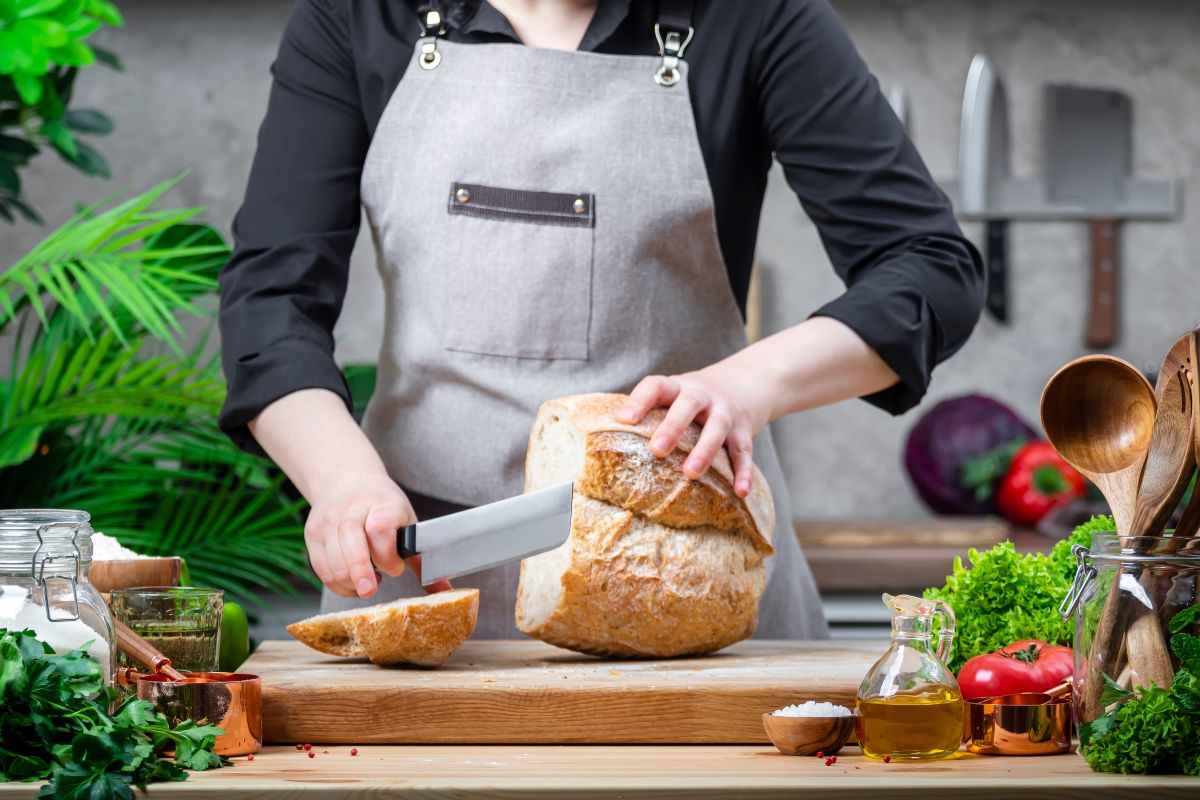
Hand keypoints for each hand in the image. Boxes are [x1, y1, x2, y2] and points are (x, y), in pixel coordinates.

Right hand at [304, 472, 451, 598]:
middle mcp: (352, 510)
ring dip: (349, 581)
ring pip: (332, 559)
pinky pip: (320, 567)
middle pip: (351, 541)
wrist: (347, 481)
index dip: (387, 554)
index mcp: (382, 505)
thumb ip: (420, 558)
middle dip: (360, 571)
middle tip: (370, 590)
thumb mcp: (406, 522)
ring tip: (366, 584)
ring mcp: (328, 521)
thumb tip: (445, 589)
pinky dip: (336, 582)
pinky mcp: (312, 534)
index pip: (379, 528)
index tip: (396, 569)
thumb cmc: (382, 507)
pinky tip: (351, 582)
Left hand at [616, 358, 770, 497]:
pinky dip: (744, 471)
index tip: (623, 420)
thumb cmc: (694, 398)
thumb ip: (650, 412)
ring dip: (705, 450)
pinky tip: (740, 492)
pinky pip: (745, 450)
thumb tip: (606, 440)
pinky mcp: (745, 428)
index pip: (656, 386)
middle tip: (657, 450)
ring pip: (718, 427)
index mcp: (678, 386)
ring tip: (691, 473)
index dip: (639, 400)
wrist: (747, 381)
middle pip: (689, 404)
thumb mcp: (674, 394)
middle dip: (673, 426)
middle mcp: (703, 394)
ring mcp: (726, 410)